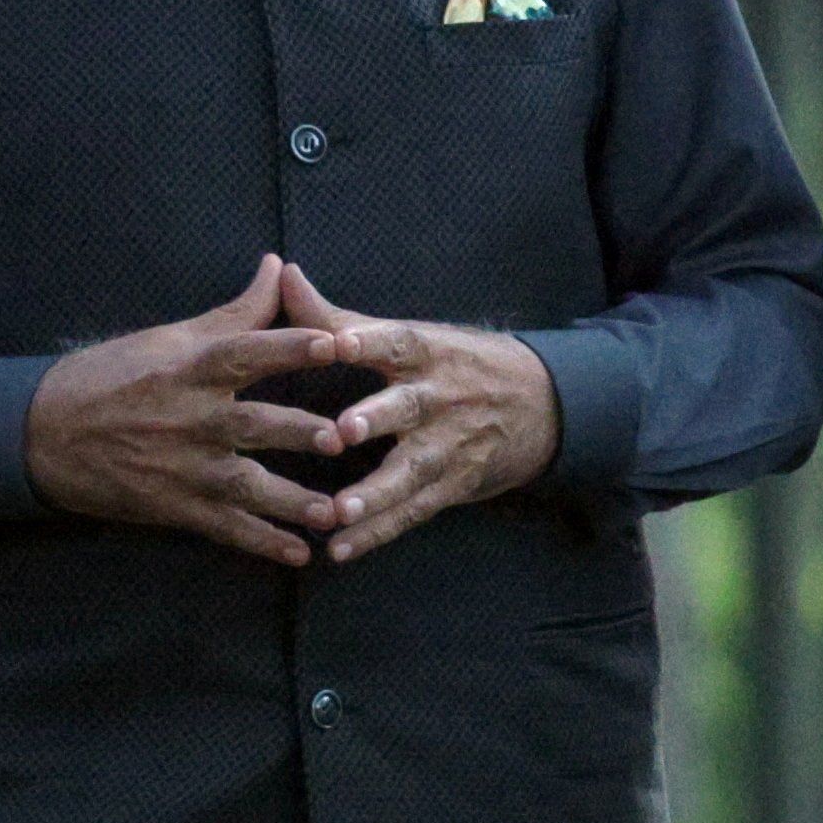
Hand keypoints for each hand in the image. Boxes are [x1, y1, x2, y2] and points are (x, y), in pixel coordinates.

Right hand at [24, 254, 348, 563]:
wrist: (39, 434)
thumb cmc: (111, 376)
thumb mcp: (169, 338)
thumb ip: (236, 312)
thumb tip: (278, 266)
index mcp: (189, 368)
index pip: (246, 352)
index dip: (290, 346)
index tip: (336, 342)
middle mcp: (189, 418)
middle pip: (252, 424)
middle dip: (296, 432)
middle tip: (342, 437)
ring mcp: (181, 467)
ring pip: (245, 486)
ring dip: (291, 502)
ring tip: (334, 514)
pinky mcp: (172, 506)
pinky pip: (224, 528)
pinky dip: (261, 543)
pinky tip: (298, 555)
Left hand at [279, 264, 559, 560]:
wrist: (540, 403)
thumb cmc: (455, 363)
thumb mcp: (409, 335)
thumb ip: (337, 317)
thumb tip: (282, 273)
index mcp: (426, 352)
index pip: (395, 342)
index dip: (366, 342)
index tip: (334, 344)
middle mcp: (439, 397)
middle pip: (406, 407)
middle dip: (376, 419)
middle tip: (341, 431)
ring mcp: (448, 444)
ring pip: (411, 469)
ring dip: (376, 493)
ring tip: (340, 511)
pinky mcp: (452, 483)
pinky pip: (413, 511)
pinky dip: (379, 532)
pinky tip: (342, 549)